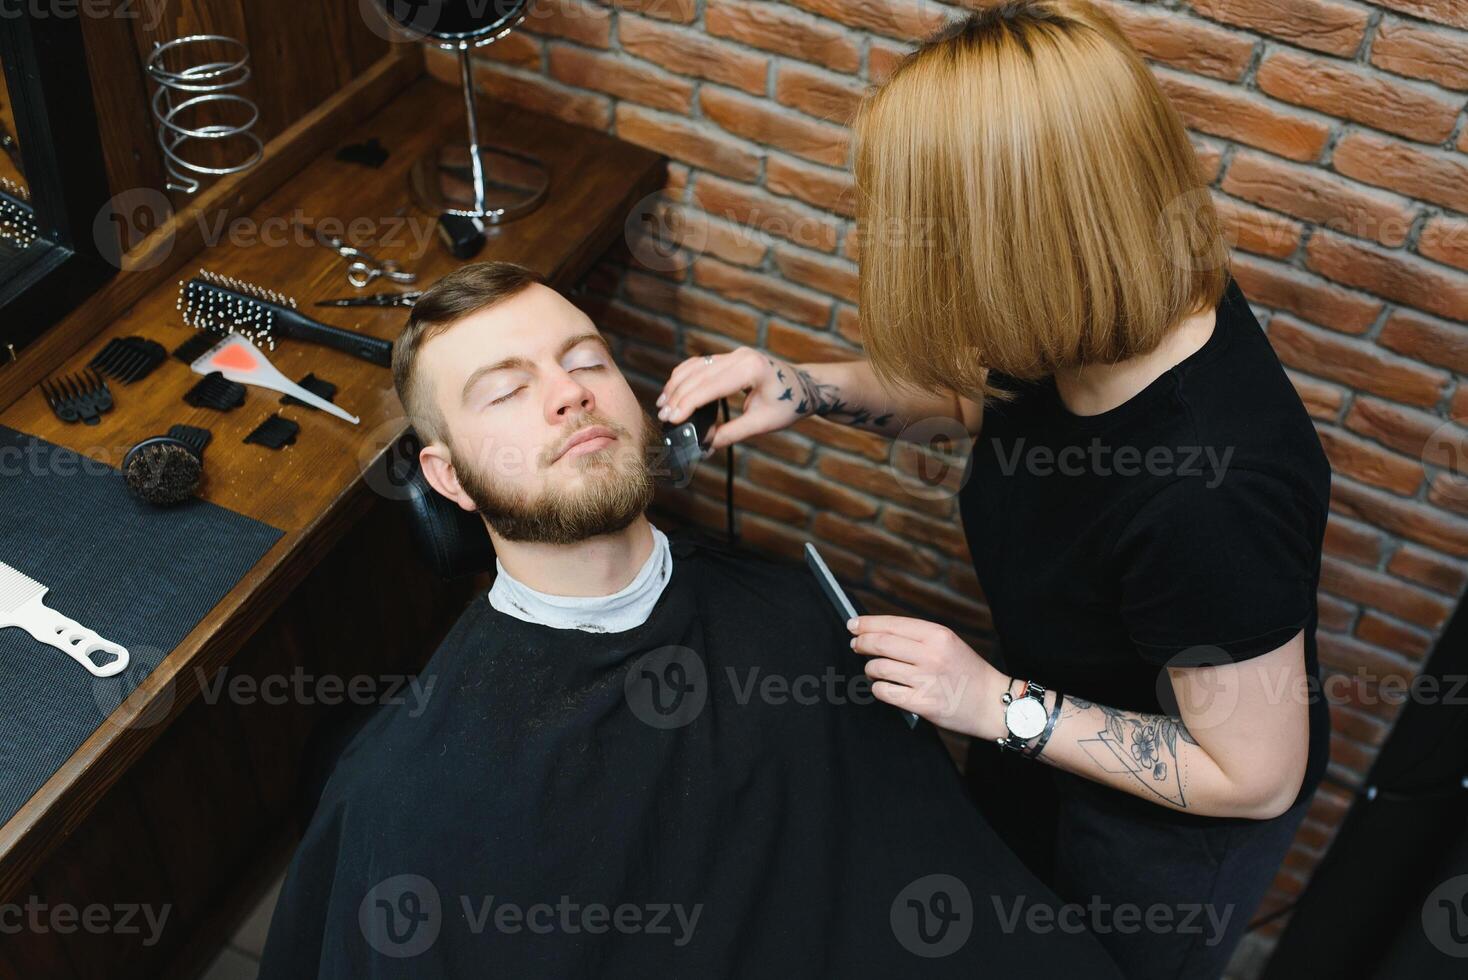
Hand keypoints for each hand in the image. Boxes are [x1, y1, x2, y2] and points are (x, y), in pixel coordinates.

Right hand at [656, 347, 806, 450]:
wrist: (804, 387)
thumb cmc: (789, 405)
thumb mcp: (762, 424)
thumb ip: (731, 434)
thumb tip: (704, 445)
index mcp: (752, 369)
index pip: (711, 386)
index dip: (688, 403)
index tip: (672, 419)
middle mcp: (741, 356)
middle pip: (699, 375)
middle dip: (678, 396)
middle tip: (663, 416)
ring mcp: (735, 354)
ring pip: (696, 366)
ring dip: (677, 385)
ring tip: (663, 405)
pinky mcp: (730, 357)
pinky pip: (701, 364)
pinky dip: (685, 377)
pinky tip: (674, 391)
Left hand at [847, 615, 1006, 738]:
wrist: (994, 703)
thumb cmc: (968, 672)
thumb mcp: (948, 643)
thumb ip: (917, 636)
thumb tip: (877, 631)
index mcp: (937, 635)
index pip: (891, 624)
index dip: (866, 624)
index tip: (853, 624)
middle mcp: (931, 654)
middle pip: (880, 643)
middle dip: (861, 643)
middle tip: (855, 645)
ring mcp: (926, 680)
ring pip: (878, 668)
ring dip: (870, 669)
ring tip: (875, 670)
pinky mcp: (922, 703)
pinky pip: (885, 692)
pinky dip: (879, 688)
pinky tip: (884, 687)